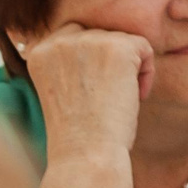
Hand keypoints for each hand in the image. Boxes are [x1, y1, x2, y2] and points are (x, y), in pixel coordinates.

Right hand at [20, 24, 153, 159]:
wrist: (85, 152)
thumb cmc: (77, 133)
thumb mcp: (61, 90)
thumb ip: (70, 64)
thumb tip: (101, 52)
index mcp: (39, 52)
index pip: (73, 35)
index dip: (91, 61)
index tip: (93, 90)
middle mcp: (59, 41)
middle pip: (99, 36)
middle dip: (110, 65)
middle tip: (107, 98)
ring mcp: (88, 41)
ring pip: (122, 41)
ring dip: (128, 70)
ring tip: (118, 100)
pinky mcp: (118, 48)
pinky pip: (144, 47)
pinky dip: (147, 72)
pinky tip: (137, 96)